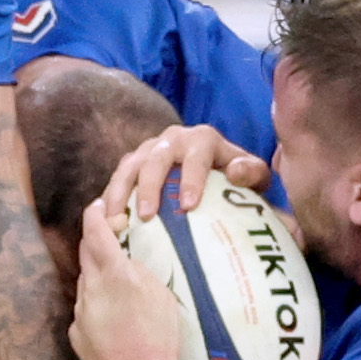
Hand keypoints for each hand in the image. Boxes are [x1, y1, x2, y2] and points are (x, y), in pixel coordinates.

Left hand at [68, 188, 194, 359]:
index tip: (98, 205)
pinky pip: (85, 311)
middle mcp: (91, 289)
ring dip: (98, 277)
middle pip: (87, 255)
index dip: (96, 214)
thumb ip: (140, 271)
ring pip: (86, 284)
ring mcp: (81, 313)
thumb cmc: (159, 340)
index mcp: (113, 274)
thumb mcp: (161, 295)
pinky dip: (97, 307)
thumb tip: (126, 261)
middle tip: (112, 237)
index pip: (96, 232)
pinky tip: (114, 320)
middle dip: (96, 242)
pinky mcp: (77, 334)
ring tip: (120, 287)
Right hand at [94, 122, 266, 227]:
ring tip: (116, 220)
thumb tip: (236, 173)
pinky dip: (111, 197)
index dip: (191, 179)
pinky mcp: (134, 162)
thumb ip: (251, 173)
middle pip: (156, 159)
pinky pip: (118, 177)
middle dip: (150, 187)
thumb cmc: (234, 178)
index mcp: (203, 139)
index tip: (188, 206)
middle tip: (147, 216)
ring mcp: (149, 148)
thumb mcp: (253, 175)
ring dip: (121, 192)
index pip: (196, 156)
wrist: (215, 170)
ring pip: (130, 165)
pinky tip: (107, 220)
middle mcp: (173, 138)